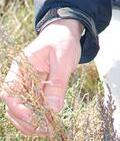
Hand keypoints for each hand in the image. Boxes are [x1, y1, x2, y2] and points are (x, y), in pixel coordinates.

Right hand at [0, 19, 81, 136]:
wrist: (67, 32)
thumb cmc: (63, 40)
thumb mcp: (63, 59)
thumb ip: (57, 83)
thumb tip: (53, 110)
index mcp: (21, 66)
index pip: (10, 90)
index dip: (17, 106)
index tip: (31, 116)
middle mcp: (20, 77)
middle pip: (12, 105)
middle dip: (25, 121)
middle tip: (43, 129)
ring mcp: (28, 85)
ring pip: (21, 111)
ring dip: (31, 124)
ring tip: (46, 131)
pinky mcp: (37, 91)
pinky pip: (33, 108)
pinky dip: (39, 118)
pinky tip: (48, 126)